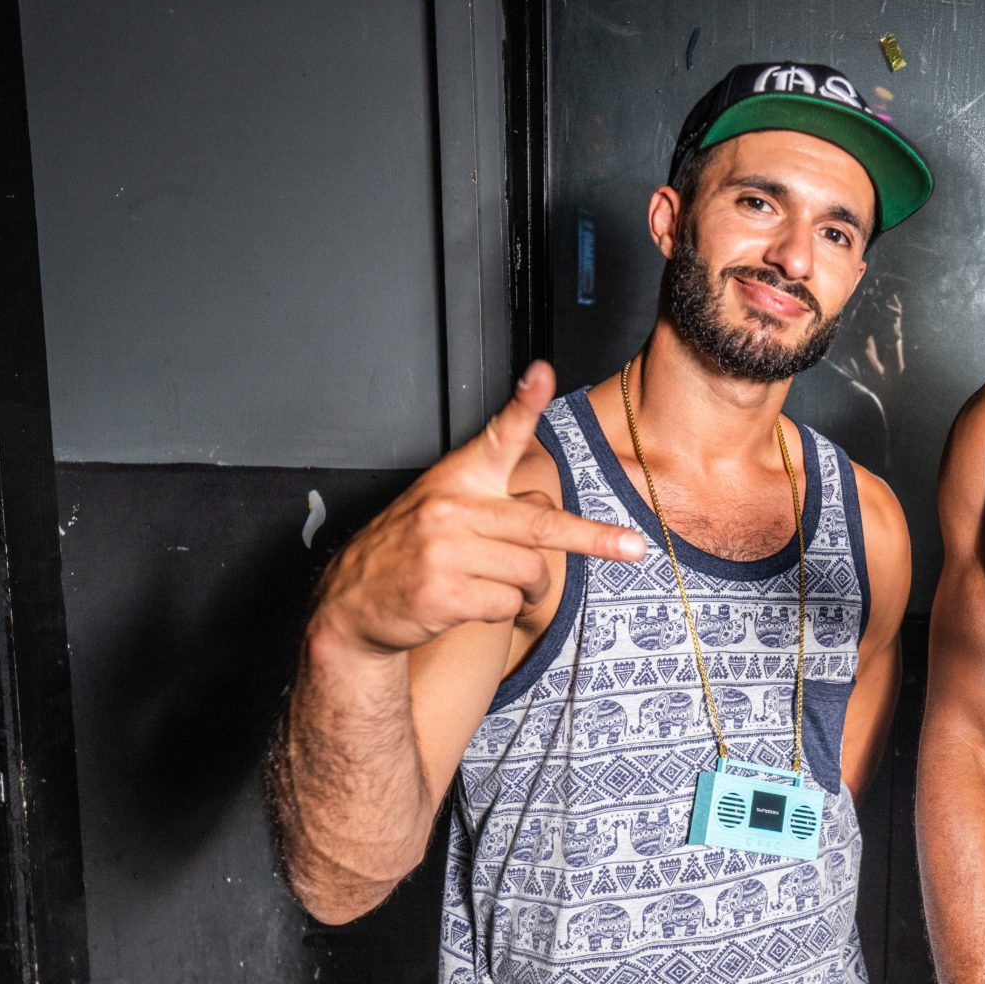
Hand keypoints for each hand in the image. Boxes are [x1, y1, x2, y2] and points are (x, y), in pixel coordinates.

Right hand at [313, 361, 645, 655]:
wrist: (352, 603)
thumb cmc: (412, 551)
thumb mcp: (444, 508)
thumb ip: (497, 502)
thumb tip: (554, 515)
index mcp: (457, 479)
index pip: (495, 435)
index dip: (523, 404)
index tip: (542, 374)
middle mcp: (452, 507)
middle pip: (543, 522)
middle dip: (594, 538)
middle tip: (632, 547)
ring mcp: (446, 550)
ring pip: (531, 570)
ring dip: (528, 588)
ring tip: (497, 585)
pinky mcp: (444, 592)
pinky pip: (508, 604)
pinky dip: (503, 610)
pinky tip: (471, 603)